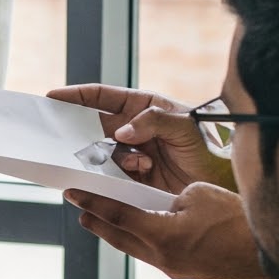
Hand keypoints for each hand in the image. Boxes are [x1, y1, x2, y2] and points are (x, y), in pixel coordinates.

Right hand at [50, 82, 230, 194]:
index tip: (53, 97)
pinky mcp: (132, 178)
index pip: (102, 97)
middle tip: (62, 137)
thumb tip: (120, 132)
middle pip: (93, 126)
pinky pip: (108, 176)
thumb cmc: (211, 145)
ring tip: (135, 164)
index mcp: (142, 107)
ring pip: (99, 154)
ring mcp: (130, 154)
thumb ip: (153, 121)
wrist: (226, 181)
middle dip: (77, 131)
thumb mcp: (186, 125)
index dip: (76, 96)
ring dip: (105, 159)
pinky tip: (124, 177)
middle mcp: (132, 129)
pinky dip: (109, 178)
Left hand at [65, 179, 268, 278]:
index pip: (116, 215)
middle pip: (119, 238)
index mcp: (161, 235)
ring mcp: (176, 270)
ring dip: (121, 235)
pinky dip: (147, 244)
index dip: (92, 202)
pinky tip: (146, 236)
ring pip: (138, 250)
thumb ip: (172, 198)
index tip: (72, 193)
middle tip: (81, 210)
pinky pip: (159, 256)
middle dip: (98, 222)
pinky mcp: (191, 274)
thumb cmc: (241, 220)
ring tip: (105, 224)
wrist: (276, 254)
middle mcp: (163, 258)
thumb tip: (165, 206)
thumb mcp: (199, 195)